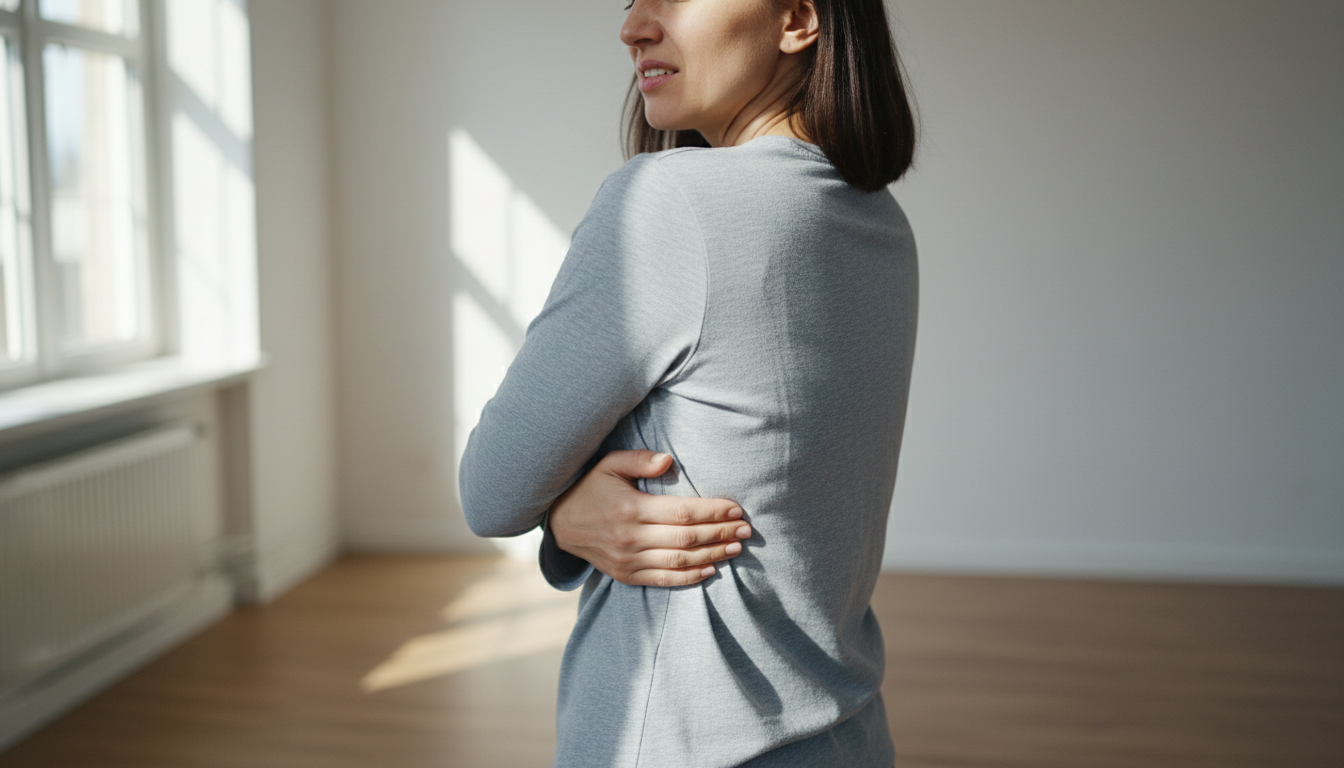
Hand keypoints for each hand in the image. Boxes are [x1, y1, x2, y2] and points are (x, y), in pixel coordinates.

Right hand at [549, 449, 750, 586]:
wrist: (562, 523)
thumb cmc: (592, 488)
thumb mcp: (609, 464)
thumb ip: (639, 459)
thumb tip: (669, 461)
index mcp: (631, 509)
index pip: (682, 513)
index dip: (712, 512)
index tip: (736, 509)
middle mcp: (631, 538)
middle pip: (686, 539)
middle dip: (720, 533)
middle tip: (745, 530)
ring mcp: (628, 560)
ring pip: (679, 562)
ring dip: (712, 556)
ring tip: (735, 549)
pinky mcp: (626, 575)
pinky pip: (664, 580)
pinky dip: (690, 578)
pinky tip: (711, 569)